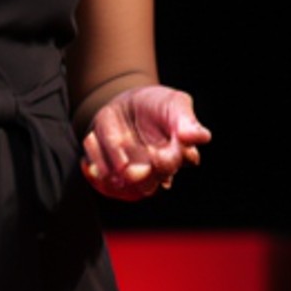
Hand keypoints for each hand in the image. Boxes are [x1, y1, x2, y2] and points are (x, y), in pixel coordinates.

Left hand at [80, 83, 209, 199]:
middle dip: (137, 176)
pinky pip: (101, 181)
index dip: (166, 162)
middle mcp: (156, 171)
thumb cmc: (157, 105)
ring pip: (121, 186)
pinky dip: (93, 166)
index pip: (174, 165)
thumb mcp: (174, 103)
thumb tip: (200, 137)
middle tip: (128, 167)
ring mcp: (133, 175)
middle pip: (148, 186)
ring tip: (98, 141)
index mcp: (178, 155)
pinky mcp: (112, 174)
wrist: (129, 105)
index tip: (158, 152)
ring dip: (108, 168)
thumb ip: (186, 120)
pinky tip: (90, 150)